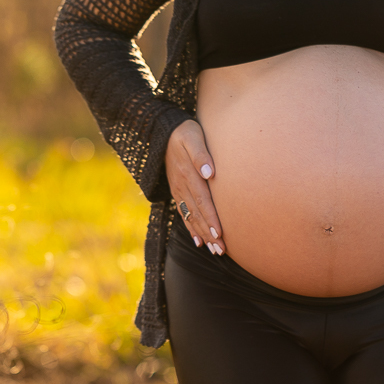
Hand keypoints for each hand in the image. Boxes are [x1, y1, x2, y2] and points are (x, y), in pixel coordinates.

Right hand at [166, 119, 225, 255]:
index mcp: (189, 174)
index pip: (202, 200)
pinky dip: (191, 229)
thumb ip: (201, 154)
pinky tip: (198, 242)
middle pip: (198, 214)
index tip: (219, 234)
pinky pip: (183, 214)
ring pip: (191, 217)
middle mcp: (182, 186)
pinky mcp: (176, 192)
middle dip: (209, 233)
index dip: (211, 218)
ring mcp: (178, 191)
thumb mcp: (193, 136)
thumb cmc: (185, 132)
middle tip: (221, 250)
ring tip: (214, 251)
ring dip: (202, 235)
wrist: (162, 132)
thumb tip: (210, 173)